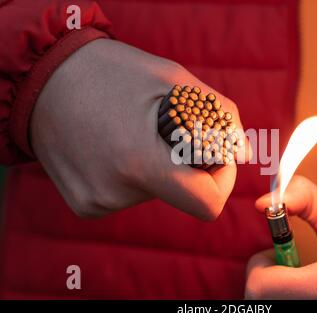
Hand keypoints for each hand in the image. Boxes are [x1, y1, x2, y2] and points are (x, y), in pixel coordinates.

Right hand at [31, 39, 246, 219]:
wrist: (43, 79)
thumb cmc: (112, 73)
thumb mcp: (175, 80)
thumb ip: (221, 117)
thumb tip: (244, 154)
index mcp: (140, 162)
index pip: (206, 205)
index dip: (221, 183)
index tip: (215, 157)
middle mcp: (115, 192)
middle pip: (180, 195)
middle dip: (188, 168)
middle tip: (170, 133)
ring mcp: (96, 201)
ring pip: (154, 193)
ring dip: (157, 166)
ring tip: (134, 133)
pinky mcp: (84, 204)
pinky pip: (128, 194)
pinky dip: (133, 173)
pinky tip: (115, 146)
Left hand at [245, 176, 316, 298]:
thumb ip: (303, 199)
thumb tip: (262, 202)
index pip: (263, 287)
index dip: (259, 265)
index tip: (273, 252)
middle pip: (261, 301)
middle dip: (261, 278)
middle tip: (279, 264)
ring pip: (269, 308)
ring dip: (271, 290)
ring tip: (293, 277)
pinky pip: (282, 309)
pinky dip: (282, 297)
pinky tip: (298, 289)